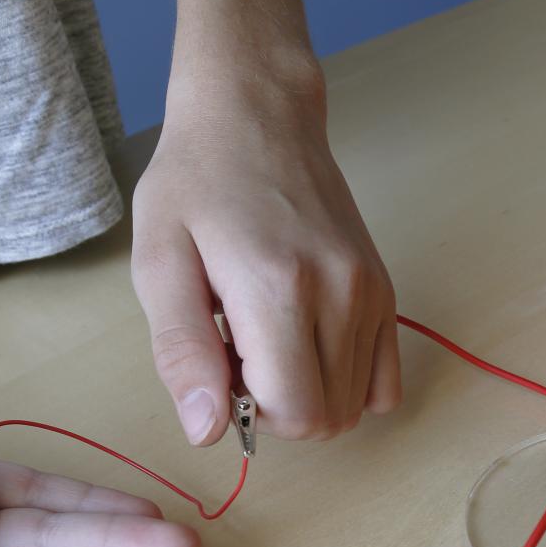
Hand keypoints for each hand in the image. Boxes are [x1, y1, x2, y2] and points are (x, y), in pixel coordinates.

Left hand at [130, 59, 400, 444]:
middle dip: (278, 407)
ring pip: (356, 406)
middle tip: (239, 350)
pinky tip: (308, 343)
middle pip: (328, 419)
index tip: (221, 363)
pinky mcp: (386, 290)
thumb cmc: (196, 183)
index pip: (294, 414)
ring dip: (309, 392)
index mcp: (278, 289)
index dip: (250, 412)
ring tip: (270, 338)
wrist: (257, 115)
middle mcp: (341, 293)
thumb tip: (208, 431)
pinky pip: (384, 382)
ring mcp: (373, 292)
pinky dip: (347, 382)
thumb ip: (181, 352)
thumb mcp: (159, 263)